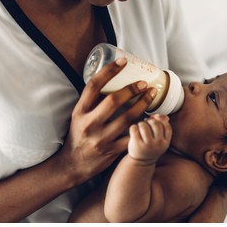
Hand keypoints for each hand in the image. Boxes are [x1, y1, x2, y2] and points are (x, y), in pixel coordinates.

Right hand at [58, 58, 156, 183]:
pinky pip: (132, 136)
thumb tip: (110, 80)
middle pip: (113, 101)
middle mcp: (90, 123)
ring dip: (143, 105)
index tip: (123, 61)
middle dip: (132, 89)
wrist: (73, 164)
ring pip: (127, 118)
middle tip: (144, 83)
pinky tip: (153, 118)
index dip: (109, 71)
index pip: (93, 86)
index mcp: (80, 111)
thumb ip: (92, 101)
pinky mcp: (112, 151)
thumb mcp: (78, 116)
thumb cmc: (78, 135)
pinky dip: (144, 125)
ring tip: (152, 95)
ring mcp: (101, 138)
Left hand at [128, 114, 171, 163]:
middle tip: (146, 124)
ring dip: (140, 124)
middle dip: (149, 121)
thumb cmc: (150, 147)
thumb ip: (162, 128)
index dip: (161, 119)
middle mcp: (158, 144)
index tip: (155, 119)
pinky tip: (134, 131)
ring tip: (140, 128)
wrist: (141, 163)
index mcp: (165, 143)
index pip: (167, 126)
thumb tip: (162, 116)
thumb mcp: (159, 140)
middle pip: (155, 124)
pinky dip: (133, 127)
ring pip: (144, 125)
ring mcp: (147, 145)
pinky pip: (134, 128)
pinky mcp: (137, 144)